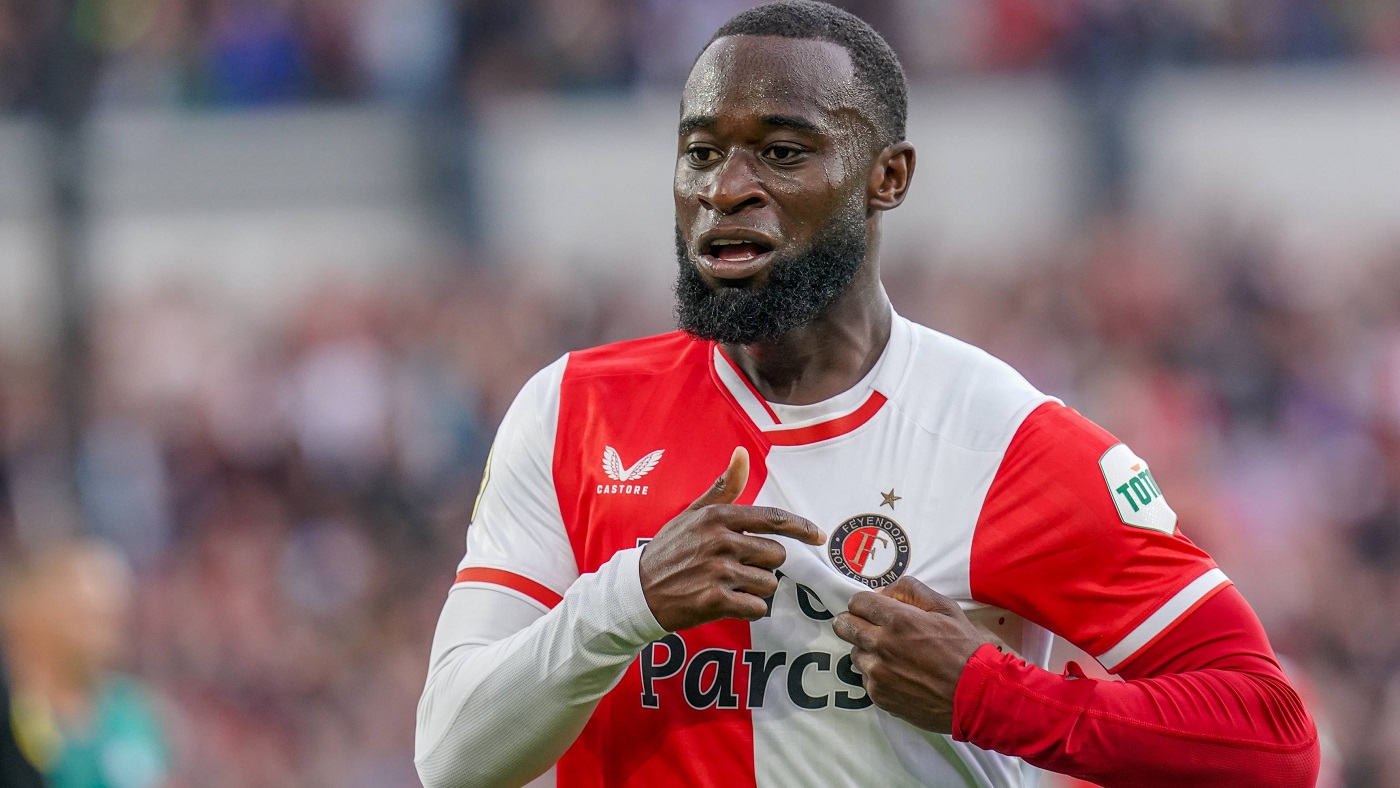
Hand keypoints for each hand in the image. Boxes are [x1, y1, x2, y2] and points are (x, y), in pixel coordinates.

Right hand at [639, 447, 826, 631]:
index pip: (772, 518)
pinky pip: (757, 607)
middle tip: (739, 568)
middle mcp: (720, 541)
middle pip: (776, 555)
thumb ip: (724, 487)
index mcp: (718, 517)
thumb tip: (742, 453)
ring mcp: (717, 571)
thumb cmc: (670, 550)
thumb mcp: (694, 514)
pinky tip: (728, 602)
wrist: (637, 591)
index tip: (819, 537)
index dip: (802, 528)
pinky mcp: (714, 601)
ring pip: (768, 583)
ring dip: (755, 589)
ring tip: (728, 585)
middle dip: (765, 565)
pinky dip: (749, 608)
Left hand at [832, 576, 989, 732]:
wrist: (977, 696)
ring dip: (867, 650)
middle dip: (855, 621)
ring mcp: (878, 673)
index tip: (875, 609)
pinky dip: (877, 674)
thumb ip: (911, 590)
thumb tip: (883, 592)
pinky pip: (865, 678)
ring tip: (894, 655)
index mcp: (897, 620)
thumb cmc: (965, 649)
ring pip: (854, 653)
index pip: (857, 602)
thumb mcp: (945, 607)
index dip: (865, 603)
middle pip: (843, 625)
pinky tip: (900, 675)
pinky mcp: (879, 696)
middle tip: (872, 627)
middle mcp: (881, 646)